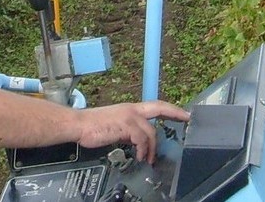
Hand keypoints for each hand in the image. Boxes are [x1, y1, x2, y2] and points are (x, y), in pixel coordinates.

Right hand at [75, 101, 189, 163]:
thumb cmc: (93, 127)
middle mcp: (132, 109)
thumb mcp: (115, 127)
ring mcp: (129, 116)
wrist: (78, 125)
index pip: (155, 106)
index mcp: (130, 109)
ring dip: (152, 148)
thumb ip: (128, 131)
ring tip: (148, 158)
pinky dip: (143, 149)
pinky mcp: (125, 125)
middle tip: (186, 120)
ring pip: (151, 131)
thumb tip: (136, 141)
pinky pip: (142, 139)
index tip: (184, 113)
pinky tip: (139, 156)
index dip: (171, 109)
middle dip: (175, 113)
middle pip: (159, 108)